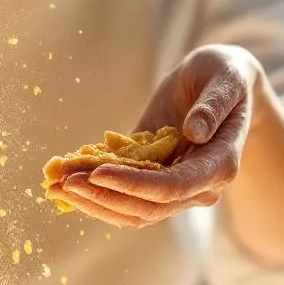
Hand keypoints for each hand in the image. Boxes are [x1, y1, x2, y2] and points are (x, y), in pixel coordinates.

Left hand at [57, 45, 259, 227]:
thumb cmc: (226, 73)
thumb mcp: (226, 76)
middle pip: (148, 208)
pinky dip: (95, 190)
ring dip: (93, 202)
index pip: (173, 188)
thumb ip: (214, 104)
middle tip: (65, 181)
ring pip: (133, 211)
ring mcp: (175, 187)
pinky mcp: (154, 178)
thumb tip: (195, 132)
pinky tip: (65, 178)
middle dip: (104, 196)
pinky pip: (124, 195)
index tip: (98, 173)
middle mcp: (198, 186)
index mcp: (220, 165)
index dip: (134, 184)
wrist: (221, 83)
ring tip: (57, 185)